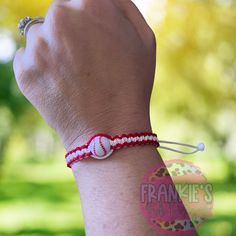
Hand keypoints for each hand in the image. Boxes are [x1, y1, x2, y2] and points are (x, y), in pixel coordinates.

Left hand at [13, 0, 155, 150]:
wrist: (110, 128)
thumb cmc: (131, 84)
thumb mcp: (143, 38)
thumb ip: (120, 6)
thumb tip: (95, 0)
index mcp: (92, 3)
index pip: (80, 0)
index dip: (88, 22)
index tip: (93, 38)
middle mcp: (61, 16)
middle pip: (60, 14)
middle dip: (71, 33)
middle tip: (87, 61)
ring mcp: (39, 44)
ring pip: (42, 36)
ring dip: (55, 50)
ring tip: (75, 77)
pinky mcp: (25, 70)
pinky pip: (30, 58)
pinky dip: (43, 68)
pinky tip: (62, 85)